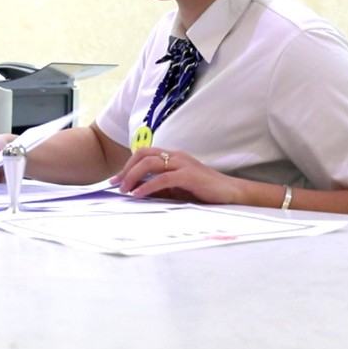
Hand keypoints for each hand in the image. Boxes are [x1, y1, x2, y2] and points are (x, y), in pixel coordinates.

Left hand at [109, 147, 243, 203]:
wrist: (231, 193)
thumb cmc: (204, 191)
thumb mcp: (177, 188)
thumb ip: (160, 187)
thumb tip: (136, 191)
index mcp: (173, 156)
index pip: (144, 154)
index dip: (128, 165)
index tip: (116, 179)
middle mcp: (176, 156)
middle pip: (143, 154)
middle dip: (126, 169)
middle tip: (116, 184)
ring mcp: (183, 164)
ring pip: (150, 163)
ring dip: (133, 176)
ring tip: (125, 190)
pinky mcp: (189, 175)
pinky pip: (163, 178)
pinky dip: (148, 186)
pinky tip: (139, 194)